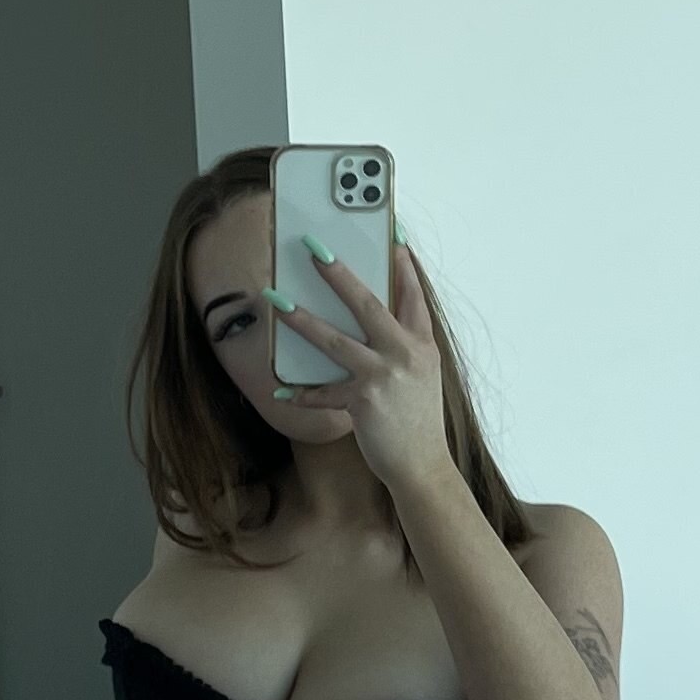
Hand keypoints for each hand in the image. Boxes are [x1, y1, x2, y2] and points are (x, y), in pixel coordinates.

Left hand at [268, 241, 457, 501]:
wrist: (424, 466)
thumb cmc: (418, 421)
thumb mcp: (420, 376)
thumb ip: (402, 347)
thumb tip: (372, 324)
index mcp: (422, 344)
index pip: (413, 294)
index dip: (402, 263)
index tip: (392, 232)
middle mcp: (405, 354)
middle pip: (367, 304)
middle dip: (338, 274)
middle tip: (315, 249)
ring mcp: (384, 376)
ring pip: (334, 339)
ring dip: (301, 318)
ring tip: (276, 299)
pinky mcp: (363, 401)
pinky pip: (323, 392)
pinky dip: (301, 392)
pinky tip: (280, 388)